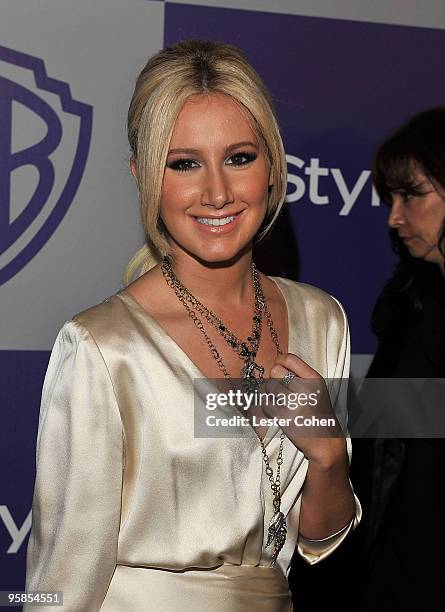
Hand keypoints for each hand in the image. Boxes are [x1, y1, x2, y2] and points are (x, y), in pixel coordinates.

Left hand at [264, 353, 346, 467]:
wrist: (325, 441)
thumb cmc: (318, 413)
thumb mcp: (317, 389)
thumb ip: (300, 375)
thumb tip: (275, 363)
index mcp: (314, 379)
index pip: (289, 358)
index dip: (279, 361)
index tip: (278, 368)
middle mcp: (305, 389)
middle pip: (275, 370)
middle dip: (273, 378)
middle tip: (279, 388)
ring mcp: (294, 403)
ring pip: (267, 387)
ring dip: (269, 393)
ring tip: (280, 402)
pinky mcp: (284, 418)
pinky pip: (265, 404)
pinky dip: (268, 408)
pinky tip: (277, 412)